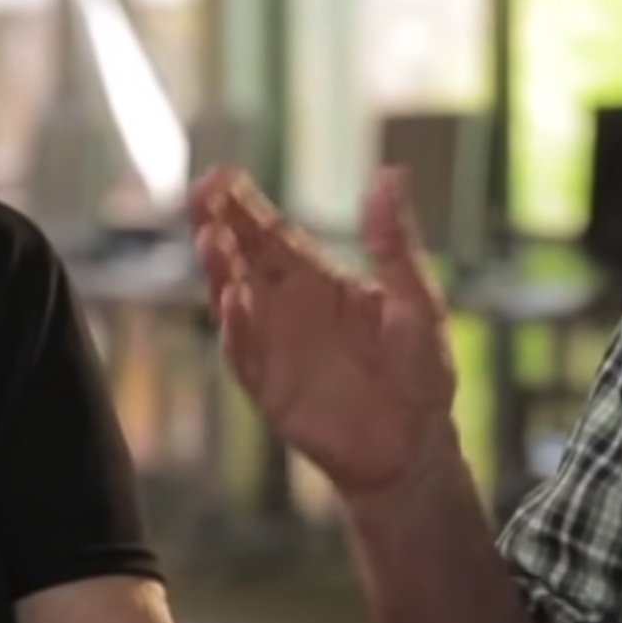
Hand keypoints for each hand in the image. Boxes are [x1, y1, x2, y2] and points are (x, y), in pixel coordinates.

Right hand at [187, 167, 458, 497]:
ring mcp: (272, 347)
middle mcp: (287, 307)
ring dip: (218, 271)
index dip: (244, 204)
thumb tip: (391, 174)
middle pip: (242, 258)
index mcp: (319, 280)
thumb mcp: (416, 301)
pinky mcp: (267, 388)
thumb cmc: (420, 373)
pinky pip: (244, 354)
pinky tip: (234, 303)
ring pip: (233, 300)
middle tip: (200, 193)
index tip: (222, 175)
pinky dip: (237, 329)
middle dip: (217, 224)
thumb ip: (394, 244)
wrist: (412, 448)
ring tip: (211, 239)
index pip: (272, 234)